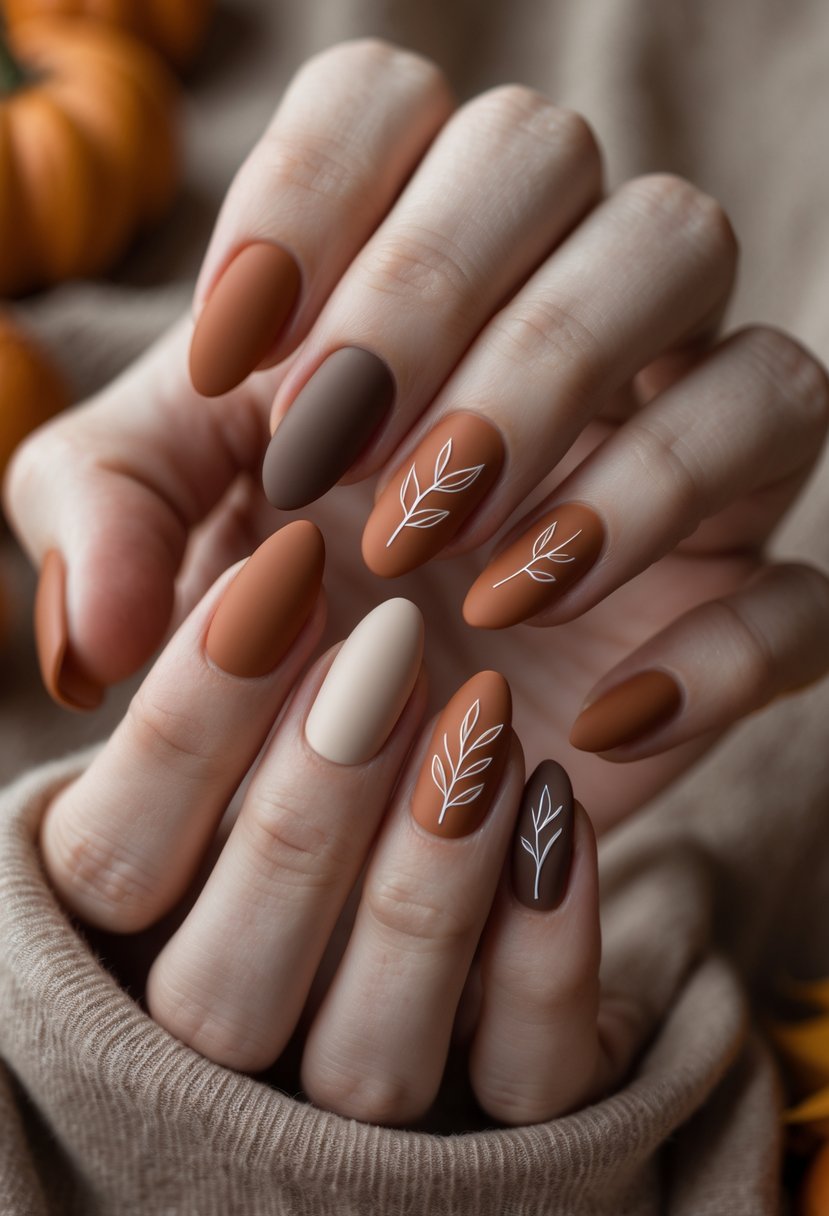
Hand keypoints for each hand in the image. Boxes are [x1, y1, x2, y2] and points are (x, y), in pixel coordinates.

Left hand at [6, 40, 827, 831]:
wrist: (362, 766)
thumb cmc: (257, 623)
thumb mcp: (148, 551)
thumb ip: (97, 525)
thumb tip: (96, 621)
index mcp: (408, 262)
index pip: (394, 104)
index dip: (317, 197)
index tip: (241, 361)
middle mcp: (570, 322)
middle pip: (579, 176)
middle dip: (464, 315)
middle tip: (365, 476)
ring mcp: (688, 457)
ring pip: (751, 360)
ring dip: (620, 469)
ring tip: (476, 582)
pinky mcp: (746, 603)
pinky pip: (799, 599)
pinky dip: (713, 654)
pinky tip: (593, 715)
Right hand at [33, 532, 632, 1125]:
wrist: (511, 505)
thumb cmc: (329, 473)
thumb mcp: (198, 436)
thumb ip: (102, 501)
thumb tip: (85, 646)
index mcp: (158, 828)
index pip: (107, 863)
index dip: (185, 733)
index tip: (286, 575)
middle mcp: (257, 932)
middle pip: (220, 994)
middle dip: (300, 823)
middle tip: (394, 648)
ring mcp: (391, 986)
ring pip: (366, 1062)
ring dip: (419, 897)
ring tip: (483, 717)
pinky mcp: (520, 1001)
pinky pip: (525, 1074)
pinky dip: (544, 959)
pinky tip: (557, 800)